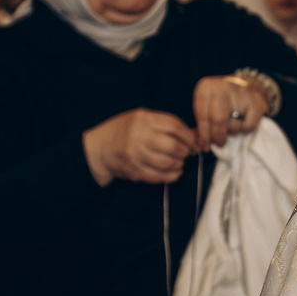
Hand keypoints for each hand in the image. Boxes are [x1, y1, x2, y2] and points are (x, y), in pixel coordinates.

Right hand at [84, 109, 198, 185]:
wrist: (99, 147)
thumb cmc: (126, 131)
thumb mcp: (144, 120)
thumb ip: (168, 126)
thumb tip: (197, 135)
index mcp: (143, 119)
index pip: (174, 126)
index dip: (189, 136)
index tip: (194, 142)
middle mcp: (138, 135)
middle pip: (172, 145)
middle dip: (185, 151)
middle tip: (187, 153)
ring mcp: (135, 154)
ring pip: (166, 162)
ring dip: (179, 164)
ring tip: (180, 163)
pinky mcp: (133, 170)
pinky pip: (158, 176)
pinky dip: (171, 176)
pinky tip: (174, 173)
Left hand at [191, 75, 267, 151]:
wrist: (249, 86)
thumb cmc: (223, 100)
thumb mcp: (207, 106)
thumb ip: (201, 123)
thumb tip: (201, 144)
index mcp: (206, 87)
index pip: (202, 115)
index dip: (203, 134)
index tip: (204, 146)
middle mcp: (222, 87)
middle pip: (217, 120)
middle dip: (217, 137)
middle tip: (219, 143)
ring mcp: (241, 93)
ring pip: (232, 125)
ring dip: (231, 133)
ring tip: (231, 128)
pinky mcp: (257, 102)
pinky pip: (247, 127)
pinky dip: (244, 130)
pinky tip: (243, 122)